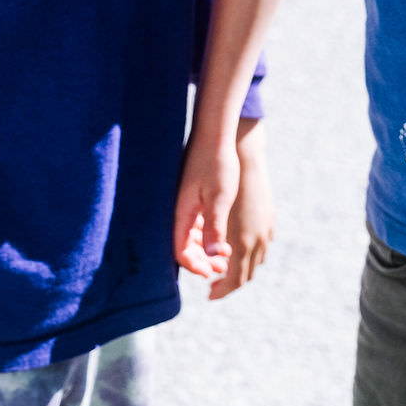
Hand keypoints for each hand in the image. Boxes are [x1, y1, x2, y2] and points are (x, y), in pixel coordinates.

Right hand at [173, 135, 236, 283]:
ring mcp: (184, 202)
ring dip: (205, 249)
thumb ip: (215, 226)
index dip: (195, 266)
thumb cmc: (218, 163)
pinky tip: (222, 238)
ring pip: (190, 236)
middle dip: (203, 260)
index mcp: (181, 212)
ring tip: (226, 255)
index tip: (213, 273)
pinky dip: (206, 234)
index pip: (180, 251)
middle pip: (184, 246)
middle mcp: (178, 209)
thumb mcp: (220, 196)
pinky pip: (194, 223)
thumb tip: (211, 255)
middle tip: (224, 266)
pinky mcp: (191, 195)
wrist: (215, 133)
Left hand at [208, 117, 273, 301]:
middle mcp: (259, 237)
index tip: (208, 294)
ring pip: (257, 258)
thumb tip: (210, 258)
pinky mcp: (269, 215)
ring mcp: (266, 226)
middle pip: (247, 273)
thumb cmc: (221, 176)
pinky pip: (262, 242)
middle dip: (230, 283)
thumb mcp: (212, 205)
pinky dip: (251, 252)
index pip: (235, 280)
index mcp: (244, 240)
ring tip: (224, 266)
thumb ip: (211, 233)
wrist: (246, 153)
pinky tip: (239, 245)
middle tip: (213, 285)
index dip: (221, 291)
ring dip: (241, 267)